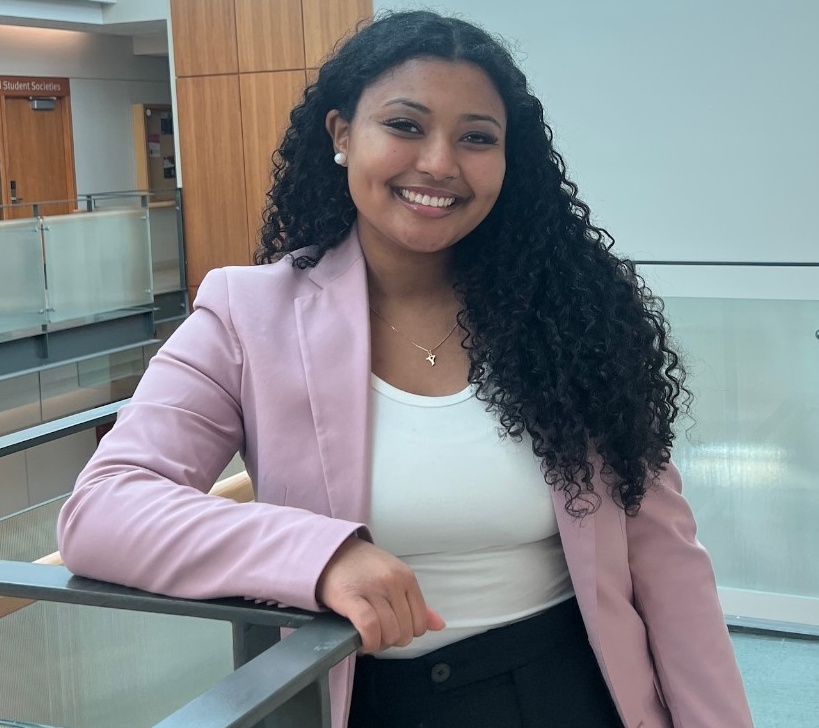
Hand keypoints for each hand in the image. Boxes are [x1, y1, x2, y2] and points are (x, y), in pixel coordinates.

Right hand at [316, 536, 445, 652]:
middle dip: (392, 640)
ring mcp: (372, 588)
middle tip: (377, 634)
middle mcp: (393, 581)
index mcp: (407, 577)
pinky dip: (369, 641)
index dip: (408, 633)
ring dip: (378, 643)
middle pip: (404, 630)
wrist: (331, 552)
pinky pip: (369, 627)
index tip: (393, 631)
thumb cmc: (364, 567)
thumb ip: (418, 603)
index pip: (420, 621)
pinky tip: (363, 642)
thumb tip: (439, 625)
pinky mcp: (350, 597)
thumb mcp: (396, 577)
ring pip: (388, 632)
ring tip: (368, 638)